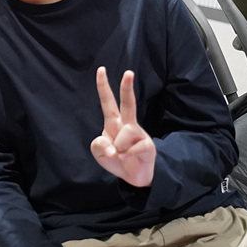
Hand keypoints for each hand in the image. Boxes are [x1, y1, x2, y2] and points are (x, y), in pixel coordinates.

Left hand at [90, 67, 155, 186]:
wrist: (133, 177)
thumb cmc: (116, 160)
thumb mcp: (100, 153)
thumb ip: (98, 146)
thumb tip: (111, 147)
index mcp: (113, 122)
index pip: (108, 101)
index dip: (103, 86)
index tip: (101, 69)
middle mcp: (127, 124)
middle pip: (128, 103)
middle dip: (127, 87)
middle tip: (128, 72)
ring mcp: (139, 134)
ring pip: (125, 132)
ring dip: (118, 147)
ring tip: (120, 155)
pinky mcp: (148, 145)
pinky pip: (132, 148)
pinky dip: (126, 157)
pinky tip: (128, 159)